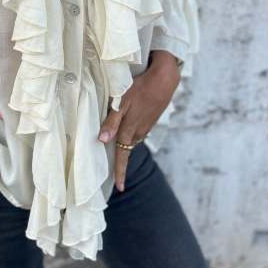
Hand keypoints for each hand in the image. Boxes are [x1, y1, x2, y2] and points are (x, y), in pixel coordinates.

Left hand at [98, 52, 180, 191]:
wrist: (165, 78)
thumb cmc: (140, 87)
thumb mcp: (122, 102)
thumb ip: (112, 121)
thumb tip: (102, 140)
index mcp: (130, 129)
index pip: (123, 155)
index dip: (120, 172)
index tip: (120, 188)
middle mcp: (139, 131)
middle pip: (126, 148)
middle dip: (121, 158)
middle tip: (114, 169)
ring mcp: (147, 125)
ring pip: (133, 138)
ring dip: (126, 142)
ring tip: (118, 146)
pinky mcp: (152, 118)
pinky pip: (139, 129)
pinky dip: (132, 130)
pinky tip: (129, 124)